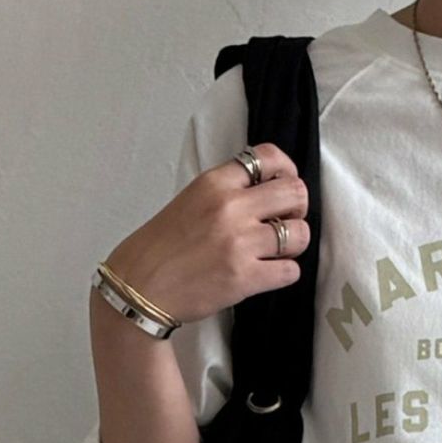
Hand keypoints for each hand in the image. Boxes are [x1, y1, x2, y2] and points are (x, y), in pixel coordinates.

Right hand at [104, 141, 311, 325]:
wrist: (142, 285)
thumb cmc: (164, 245)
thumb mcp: (192, 199)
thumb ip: (229, 191)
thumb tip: (268, 192)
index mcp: (215, 183)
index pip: (269, 157)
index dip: (288, 171)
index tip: (284, 186)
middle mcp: (231, 208)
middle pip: (295, 193)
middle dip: (298, 209)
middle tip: (286, 222)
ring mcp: (240, 243)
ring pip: (300, 234)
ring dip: (295, 244)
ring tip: (276, 251)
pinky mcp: (246, 277)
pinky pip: (291, 271)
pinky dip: (285, 273)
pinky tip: (267, 272)